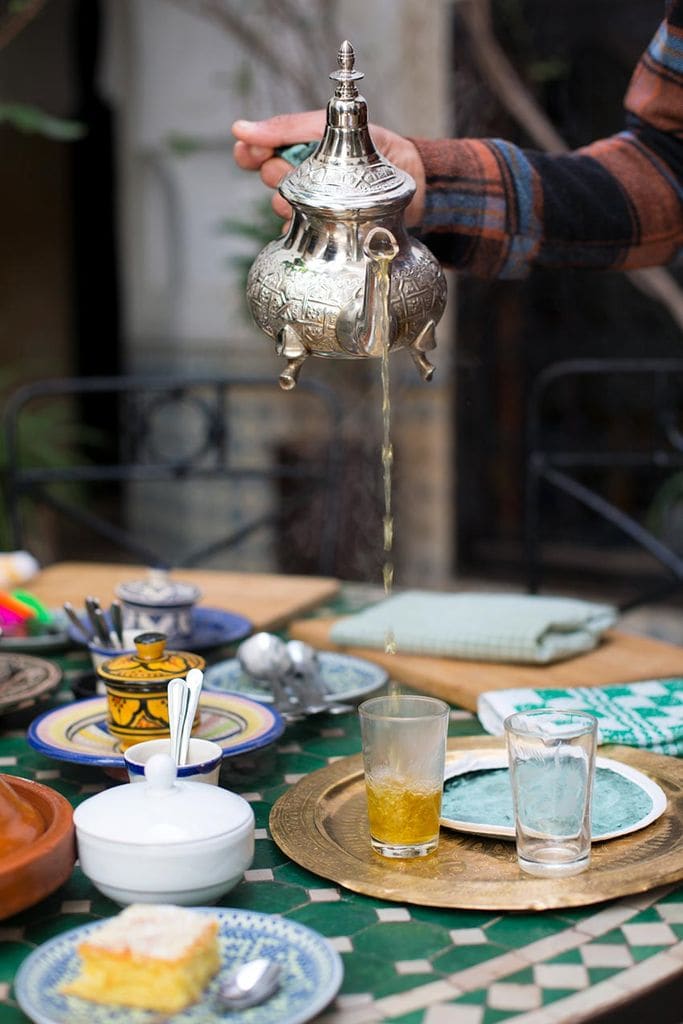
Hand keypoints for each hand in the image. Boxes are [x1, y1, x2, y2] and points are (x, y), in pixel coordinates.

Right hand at [232, 110, 425, 226]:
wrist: (418, 186)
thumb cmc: (382, 151)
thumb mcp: (342, 130)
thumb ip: (296, 127)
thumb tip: (242, 126)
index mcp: (308, 146)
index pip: (266, 145)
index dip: (251, 148)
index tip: (243, 149)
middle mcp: (306, 174)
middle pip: (272, 174)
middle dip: (278, 172)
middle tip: (289, 171)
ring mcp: (314, 203)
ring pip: (282, 203)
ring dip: (291, 200)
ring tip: (314, 197)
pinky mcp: (324, 230)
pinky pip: (298, 230)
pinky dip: (302, 226)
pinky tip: (316, 222)